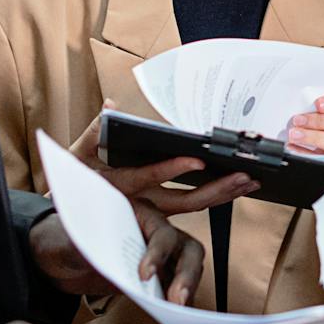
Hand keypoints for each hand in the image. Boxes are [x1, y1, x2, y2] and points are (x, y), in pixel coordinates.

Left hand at [31, 205, 205, 303]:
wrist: (59, 256)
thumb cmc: (65, 239)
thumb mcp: (69, 240)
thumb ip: (81, 243)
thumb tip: (91, 251)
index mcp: (138, 212)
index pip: (161, 231)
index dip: (157, 253)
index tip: (144, 275)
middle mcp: (155, 230)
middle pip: (187, 248)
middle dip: (187, 274)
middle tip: (177, 299)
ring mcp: (159, 253)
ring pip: (189, 265)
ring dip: (188, 286)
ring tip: (178, 309)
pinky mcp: (156, 274)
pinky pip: (176, 283)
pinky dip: (179, 297)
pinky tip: (173, 314)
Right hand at [69, 101, 258, 213]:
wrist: (72, 216)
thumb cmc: (76, 180)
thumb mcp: (77, 155)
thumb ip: (94, 131)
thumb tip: (110, 107)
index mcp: (120, 185)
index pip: (150, 177)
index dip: (174, 169)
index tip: (198, 160)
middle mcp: (142, 202)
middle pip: (184, 200)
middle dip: (216, 189)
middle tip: (244, 175)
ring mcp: (155, 211)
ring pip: (194, 206)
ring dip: (224, 194)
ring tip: (251, 179)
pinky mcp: (164, 213)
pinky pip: (194, 205)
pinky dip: (218, 196)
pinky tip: (238, 187)